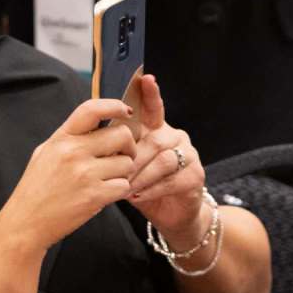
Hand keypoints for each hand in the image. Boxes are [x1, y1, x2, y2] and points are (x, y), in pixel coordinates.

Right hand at [0, 97, 138, 253]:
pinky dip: (119, 191)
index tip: (126, 112)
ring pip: (127, 163)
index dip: (114, 105)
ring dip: (123, 172)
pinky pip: (124, 186)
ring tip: (107, 179)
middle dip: (128, 146)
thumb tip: (101, 124)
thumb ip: (70, 138)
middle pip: (122, 135)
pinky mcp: (94, 196)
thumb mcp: (45, 153)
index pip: (92, 109)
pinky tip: (106, 193)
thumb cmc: (36, 189)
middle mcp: (73, 152)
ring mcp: (85, 174)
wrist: (25, 223)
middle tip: (123, 156)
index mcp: (61, 138)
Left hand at [124, 74, 208, 247]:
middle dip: (132, 158)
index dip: (150, 93)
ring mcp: (188, 154)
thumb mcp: (128, 165)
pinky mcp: (195, 175)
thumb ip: (119, 150)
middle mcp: (175, 136)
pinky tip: (138, 196)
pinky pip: (172, 179)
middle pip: (154, 139)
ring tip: (125, 188)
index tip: (145, 78)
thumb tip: (97, 140)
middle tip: (115, 172)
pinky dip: (152, 189)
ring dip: (141, 175)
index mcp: (157, 129)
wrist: (168, 214)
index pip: (154, 107)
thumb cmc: (142, 185)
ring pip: (163, 159)